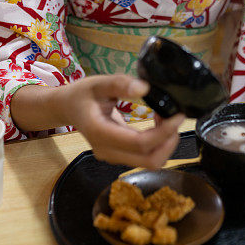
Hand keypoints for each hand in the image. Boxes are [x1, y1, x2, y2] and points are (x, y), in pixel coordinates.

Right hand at [57, 74, 182, 168]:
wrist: (67, 108)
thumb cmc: (81, 94)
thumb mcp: (98, 83)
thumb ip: (119, 83)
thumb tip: (144, 88)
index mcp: (101, 133)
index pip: (140, 144)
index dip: (164, 133)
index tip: (177, 115)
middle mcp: (107, 151)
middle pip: (149, 160)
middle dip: (169, 141)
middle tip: (174, 117)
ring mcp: (113, 156)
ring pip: (150, 162)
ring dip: (165, 143)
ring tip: (166, 118)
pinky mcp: (119, 156)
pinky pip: (145, 157)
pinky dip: (158, 143)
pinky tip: (158, 123)